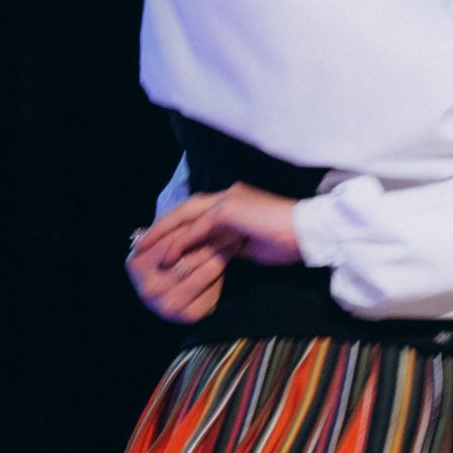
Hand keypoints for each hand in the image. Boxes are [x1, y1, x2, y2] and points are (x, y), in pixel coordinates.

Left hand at [125, 183, 302, 324]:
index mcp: (236, 201)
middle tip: (140, 243)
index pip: (198, 213)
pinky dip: (180, 242)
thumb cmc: (291, 242)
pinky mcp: (229, 210)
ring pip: (186, 216)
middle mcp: (229, 195)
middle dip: (161, 226)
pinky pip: (198, 227)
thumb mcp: (254, 246)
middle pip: (185, 209)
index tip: (159, 243)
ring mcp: (229, 199)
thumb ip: (233, 246)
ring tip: (144, 250)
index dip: (176, 227)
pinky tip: (166, 256)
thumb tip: (217, 256)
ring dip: (163, 234)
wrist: (312, 233)